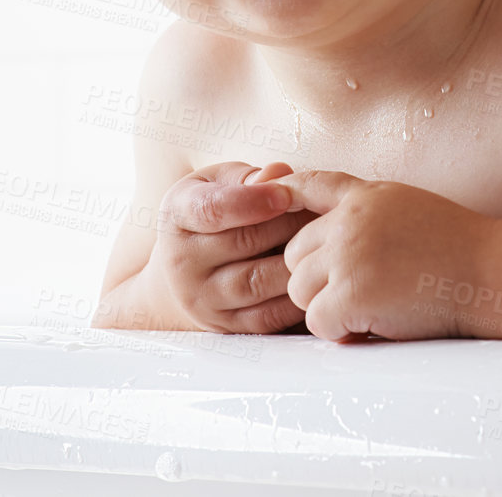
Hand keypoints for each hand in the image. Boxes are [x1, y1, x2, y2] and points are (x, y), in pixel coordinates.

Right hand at [139, 160, 321, 333]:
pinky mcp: (224, 326)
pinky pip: (268, 316)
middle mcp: (181, 261)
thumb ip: (249, 177)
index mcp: (178, 215)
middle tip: (323, 212)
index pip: (211, 209)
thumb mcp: (220, 183)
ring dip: (297, 261)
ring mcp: (200, 299)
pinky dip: (297, 297)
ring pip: (258, 282)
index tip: (286, 194)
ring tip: (323, 242)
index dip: (252, 201)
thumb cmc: (215, 212)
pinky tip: (315, 275)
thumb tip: (278, 174)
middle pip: (244, 243)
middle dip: (290, 225)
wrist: (187, 268)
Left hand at [266, 169, 490, 342]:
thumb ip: (366, 209)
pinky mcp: (351, 294)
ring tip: (369, 307)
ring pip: (299, 291)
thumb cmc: (459, 248)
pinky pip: (317, 322)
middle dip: (317, 277)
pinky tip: (373, 324)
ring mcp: (348, 256)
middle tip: (357, 292)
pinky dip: (340, 332)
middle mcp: (350, 221)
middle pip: (295, 254)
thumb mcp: (409, 206)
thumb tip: (326, 227)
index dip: (285, 195)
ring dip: (327, 306)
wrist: (491, 274)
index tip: (273, 201)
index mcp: (365, 195)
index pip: (310, 185)